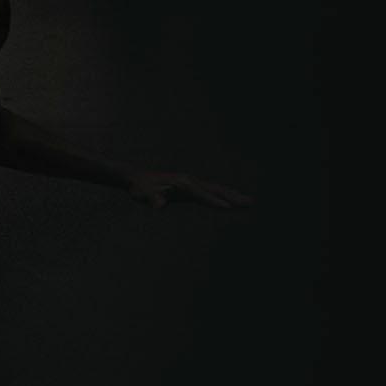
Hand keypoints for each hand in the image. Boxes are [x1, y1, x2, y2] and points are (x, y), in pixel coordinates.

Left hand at [126, 169, 252, 208]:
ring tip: (249, 202)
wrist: (136, 178)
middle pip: (215, 190)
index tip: (229, 208)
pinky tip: (231, 201)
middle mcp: (190, 181)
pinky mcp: (189, 188)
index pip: (202, 195)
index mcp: (182, 183)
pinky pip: (210, 192)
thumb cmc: (140, 188)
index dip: (214, 202)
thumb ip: (152, 199)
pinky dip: (223, 196)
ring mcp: (191, 183)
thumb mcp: (143, 195)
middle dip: (233, 197)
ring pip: (216, 190)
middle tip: (250, 203)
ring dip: (232, 196)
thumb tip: (159, 205)